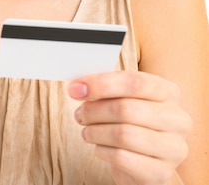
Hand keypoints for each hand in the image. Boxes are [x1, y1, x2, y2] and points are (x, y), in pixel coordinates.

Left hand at [69, 71, 191, 184]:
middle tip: (79, 115)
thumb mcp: (124, 100)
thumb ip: (105, 89)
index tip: (75, 89)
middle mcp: (178, 119)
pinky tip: (99, 148)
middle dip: (93, 111)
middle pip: (125, 108)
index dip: (101, 84)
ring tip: (87, 132)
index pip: (134, 82)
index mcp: (168, 93)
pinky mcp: (162, 172)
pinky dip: (102, 151)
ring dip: (95, 132)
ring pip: (123, 134)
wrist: (147, 163)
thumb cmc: (132, 125)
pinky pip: (122, 158)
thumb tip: (78, 87)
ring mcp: (173, 148)